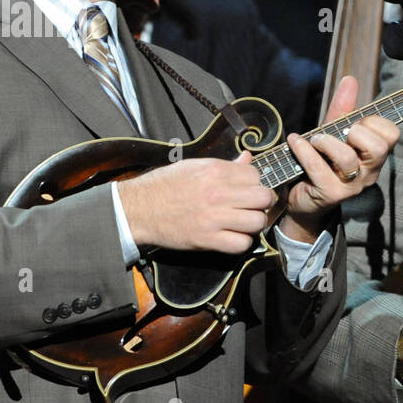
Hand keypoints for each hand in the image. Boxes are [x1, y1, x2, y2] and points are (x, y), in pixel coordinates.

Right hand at [118, 153, 279, 252]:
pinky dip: (241, 243)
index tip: (247, 190)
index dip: (254, 183)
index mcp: (216, 171)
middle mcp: (218, 193)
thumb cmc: (165, 185)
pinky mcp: (208, 239)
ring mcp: (214, 217)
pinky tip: (234, 237)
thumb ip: (226, 165)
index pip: (255, 175)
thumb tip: (248, 159)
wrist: (139, 208)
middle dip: (262, 203)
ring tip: (244, 223)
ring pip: (257, 221)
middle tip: (253, 207)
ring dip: (254, 224)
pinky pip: (241, 244)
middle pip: (263, 197)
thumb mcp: (194, 166)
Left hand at [279, 75, 399, 242]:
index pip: (391, 134)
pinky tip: (295, 142)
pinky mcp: (331, 194)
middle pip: (379, 147)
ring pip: (347, 159)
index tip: (355, 123)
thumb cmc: (322, 162)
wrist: (304, 199)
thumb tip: (350, 79)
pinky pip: (318, 168)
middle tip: (341, 133)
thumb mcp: (333, 132)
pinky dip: (303, 149)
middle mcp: (369, 172)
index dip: (373, 122)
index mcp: (375, 156)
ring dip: (326, 142)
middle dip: (357, 132)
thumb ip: (343, 108)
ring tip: (314, 140)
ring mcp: (351, 186)